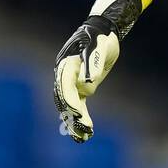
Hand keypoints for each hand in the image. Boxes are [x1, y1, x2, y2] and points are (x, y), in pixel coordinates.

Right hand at [54, 0, 141, 142]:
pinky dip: (80, 117)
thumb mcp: (100, 47)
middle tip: (84, 130)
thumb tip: (86, 84)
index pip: (65, 86)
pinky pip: (78, 104)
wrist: (103, 31)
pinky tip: (85, 131)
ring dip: (75, 121)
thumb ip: (94, 64)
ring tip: (84, 137)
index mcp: (66, 64)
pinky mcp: (80, 87)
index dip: (71, 101)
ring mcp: (71, 81)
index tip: (79, 115)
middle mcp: (65, 74)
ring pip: (69, 105)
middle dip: (73, 115)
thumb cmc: (102, 38)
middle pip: (65, 99)